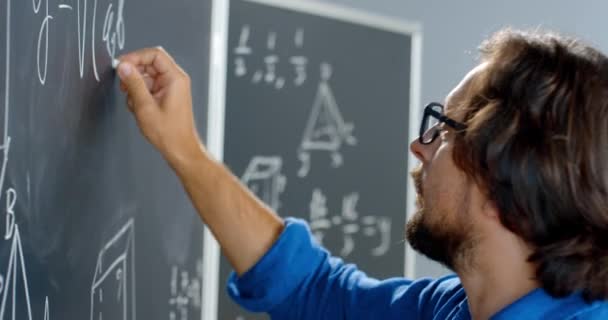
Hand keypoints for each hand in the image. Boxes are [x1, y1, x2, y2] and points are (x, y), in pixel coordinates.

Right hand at [117, 47, 202, 164]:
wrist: (180, 149)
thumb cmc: (168, 132)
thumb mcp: (145, 106)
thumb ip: (133, 83)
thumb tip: (123, 66)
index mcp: (175, 78)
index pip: (154, 54)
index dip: (135, 57)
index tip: (121, 66)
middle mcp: (175, 80)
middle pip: (149, 64)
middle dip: (134, 75)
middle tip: (124, 87)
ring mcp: (171, 88)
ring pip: (146, 77)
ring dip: (135, 88)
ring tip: (134, 104)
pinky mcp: (166, 95)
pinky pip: (148, 87)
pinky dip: (139, 95)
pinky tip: (138, 109)